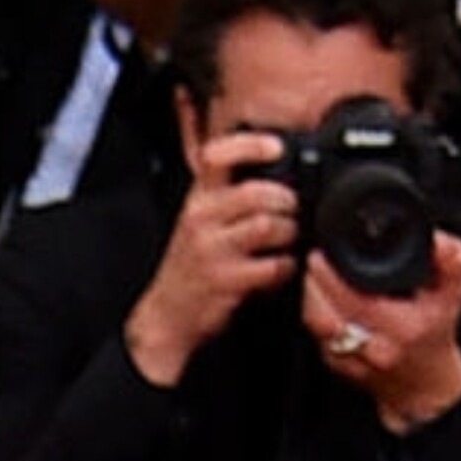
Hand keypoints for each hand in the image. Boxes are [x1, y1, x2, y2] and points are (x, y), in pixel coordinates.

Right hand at [128, 126, 298, 383]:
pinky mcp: (226, 281)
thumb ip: (224, 192)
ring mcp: (213, 251)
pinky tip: (281, 268)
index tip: (277, 147)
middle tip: (294, 211)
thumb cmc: (190, 266)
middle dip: (287, 200)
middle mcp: (201, 219)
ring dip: (290, 232)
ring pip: (267, 226)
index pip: (217, 155)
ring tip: (289, 239)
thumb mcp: (197, 219)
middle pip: (257, 193)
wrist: (167, 315)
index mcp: (197, 198)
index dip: (251, 145)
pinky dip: (285, 266)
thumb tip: (267, 170)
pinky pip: (271, 266)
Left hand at [308, 224, 460, 427]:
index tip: (324, 256)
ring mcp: (353, 362)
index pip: (356, 302)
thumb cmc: (436, 334)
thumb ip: (450, 262)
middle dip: (313, 284)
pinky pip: (317, 338)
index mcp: (401, 330)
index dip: (333, 278)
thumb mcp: (452, 293)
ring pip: (316, 328)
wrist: (424, 384)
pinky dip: (314, 314)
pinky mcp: (339, 368)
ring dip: (309, 298)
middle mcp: (374, 349)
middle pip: (325, 315)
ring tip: (313, 275)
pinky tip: (318, 298)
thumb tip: (440, 243)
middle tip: (315, 260)